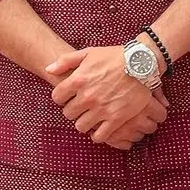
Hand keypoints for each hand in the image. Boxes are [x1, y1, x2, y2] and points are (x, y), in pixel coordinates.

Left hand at [46, 46, 167, 147]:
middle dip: (72, 110)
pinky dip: (97, 135)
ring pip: (81, 126)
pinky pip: (99, 136)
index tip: (67, 97)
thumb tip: (48, 69)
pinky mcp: (116, 118)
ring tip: (89, 117)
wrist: (141, 63)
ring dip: (83, 123)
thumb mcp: (88, 52)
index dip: (61, 97)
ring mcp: (102, 109)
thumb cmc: (114, 56)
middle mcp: (88, 96)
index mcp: (79, 79)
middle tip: (80, 107)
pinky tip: (100, 127)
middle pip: (68, 114)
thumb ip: (66, 61)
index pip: (57, 97)